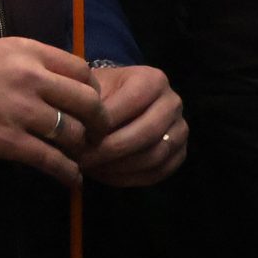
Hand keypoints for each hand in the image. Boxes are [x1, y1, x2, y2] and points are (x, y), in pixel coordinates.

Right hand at [0, 38, 102, 185]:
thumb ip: (31, 64)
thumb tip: (62, 85)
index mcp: (28, 52)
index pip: (83, 71)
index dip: (94, 92)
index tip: (89, 107)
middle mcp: (30, 78)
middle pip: (89, 102)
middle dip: (98, 123)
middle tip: (95, 136)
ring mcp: (19, 110)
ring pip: (75, 133)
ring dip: (81, 150)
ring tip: (78, 158)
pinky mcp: (7, 141)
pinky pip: (52, 160)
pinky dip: (68, 174)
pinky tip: (71, 179)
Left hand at [79, 63, 186, 185]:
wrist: (117, 101)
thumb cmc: (101, 92)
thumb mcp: (91, 86)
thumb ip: (88, 102)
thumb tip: (76, 127)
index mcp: (154, 80)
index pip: (132, 102)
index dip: (104, 121)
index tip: (77, 134)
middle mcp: (173, 103)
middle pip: (147, 133)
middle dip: (111, 149)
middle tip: (82, 158)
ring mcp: (180, 130)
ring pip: (154, 156)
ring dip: (119, 166)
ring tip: (91, 167)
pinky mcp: (179, 154)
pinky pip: (158, 172)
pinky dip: (129, 177)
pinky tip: (104, 174)